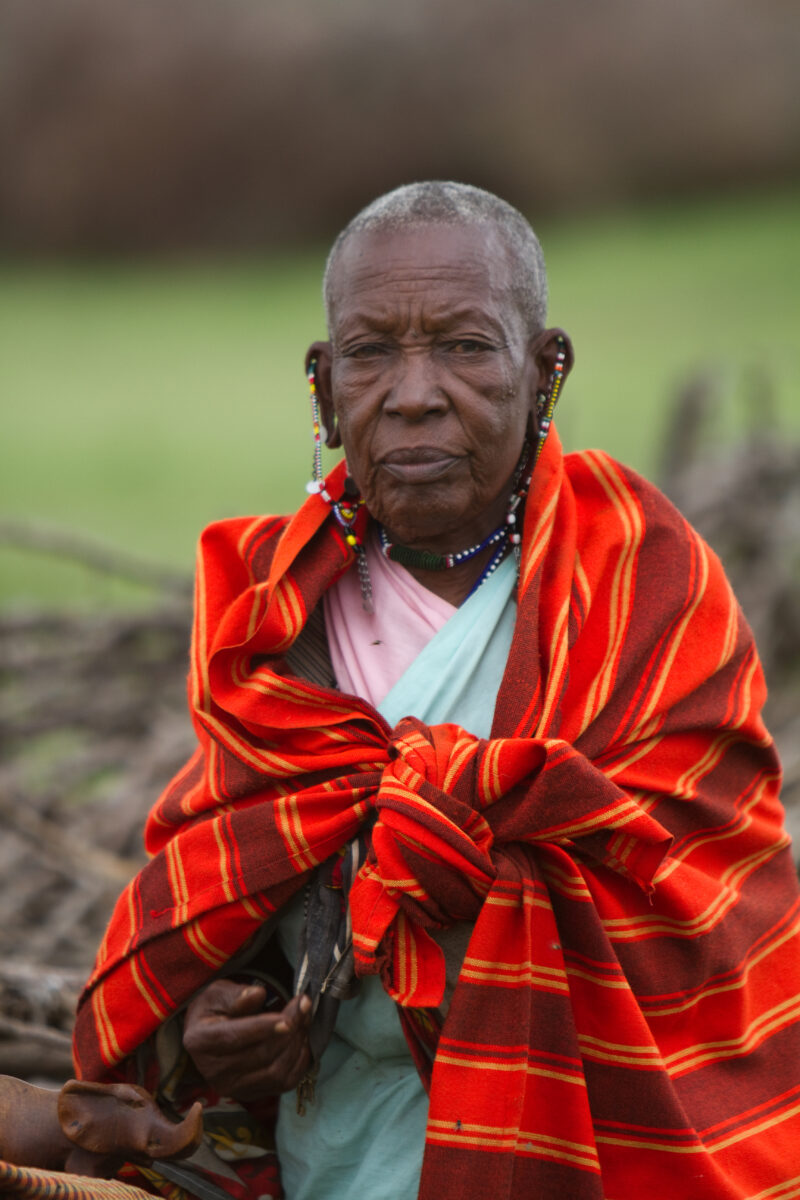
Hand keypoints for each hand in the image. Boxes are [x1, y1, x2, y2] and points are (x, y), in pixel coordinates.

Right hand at [182, 979, 311, 1101]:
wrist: (209, 1033)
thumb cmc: (215, 1008)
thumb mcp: (217, 993)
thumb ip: (236, 994)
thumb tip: (257, 994)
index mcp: (200, 1041)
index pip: (234, 1037)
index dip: (263, 1029)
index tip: (288, 1019)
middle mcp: (213, 1071)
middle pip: (260, 1055)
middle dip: (289, 1028)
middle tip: (304, 1005)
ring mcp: (232, 1087)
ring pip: (275, 1071)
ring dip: (297, 1044)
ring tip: (304, 1018)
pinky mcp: (250, 1094)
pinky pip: (283, 1083)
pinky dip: (299, 1062)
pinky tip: (302, 1039)